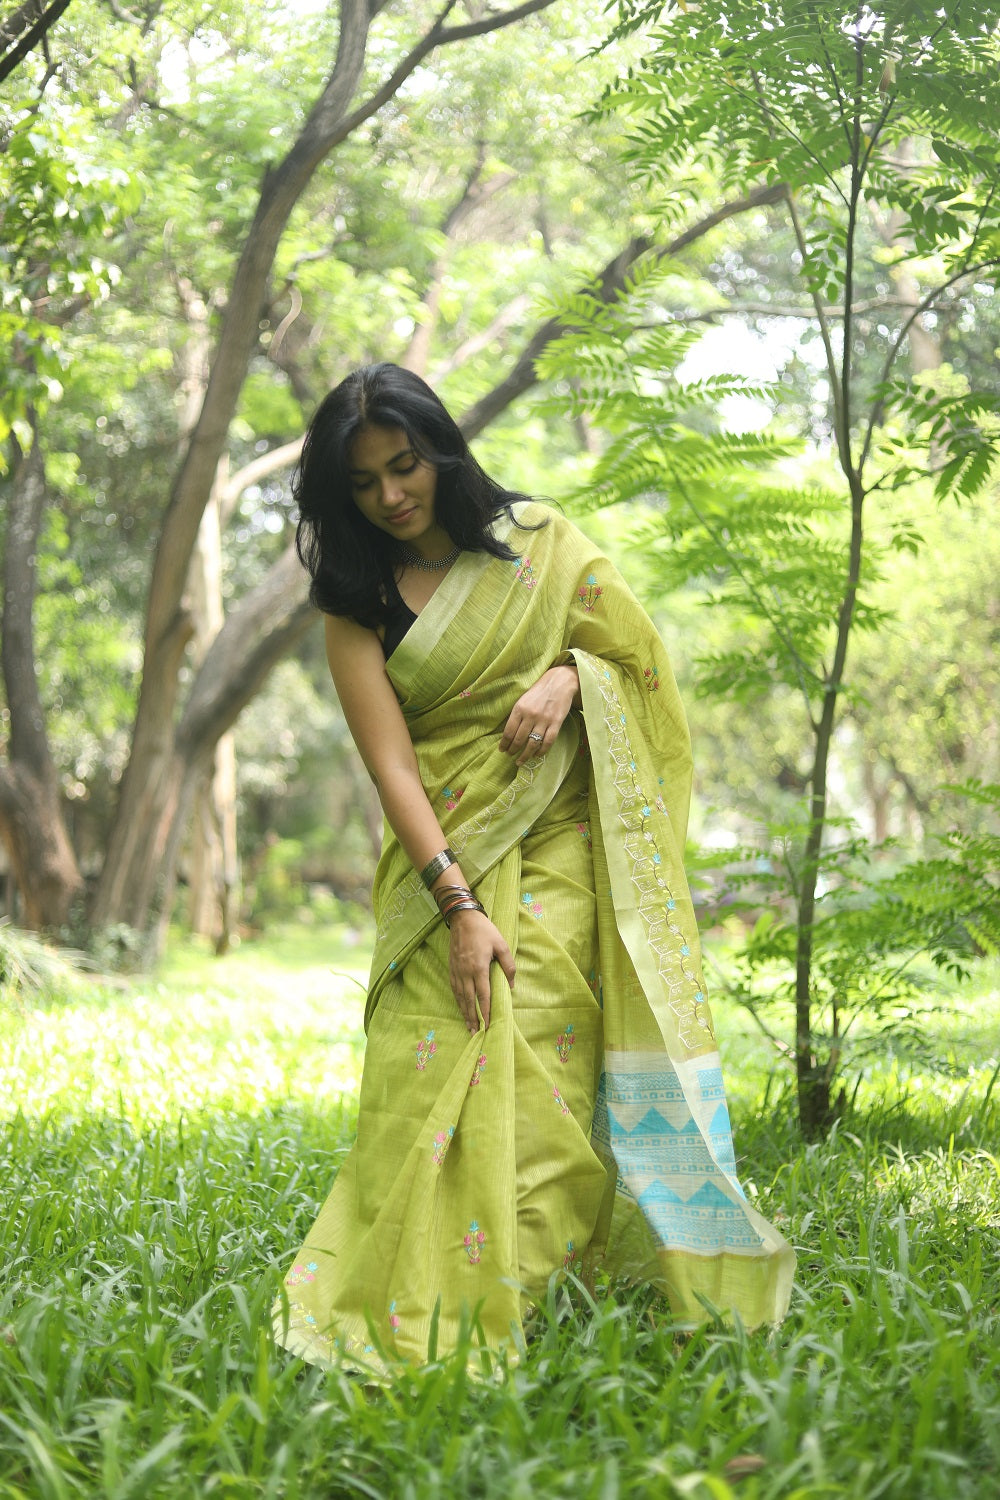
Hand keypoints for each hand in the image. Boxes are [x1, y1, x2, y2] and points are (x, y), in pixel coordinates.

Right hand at [447, 909, 514, 1032]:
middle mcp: (465, 973)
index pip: (483, 996)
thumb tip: (511, 985)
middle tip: (477, 1034)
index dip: (486, 1012)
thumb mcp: (502, 944)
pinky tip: (461, 1008)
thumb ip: (508, 965)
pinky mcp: (452, 968)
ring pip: (460, 997)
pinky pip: (454, 989)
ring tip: (469, 1026)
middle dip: (473, 1018)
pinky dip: (458, 1001)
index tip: (488, 1026)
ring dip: (464, 1013)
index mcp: (478, 968)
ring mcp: (457, 971)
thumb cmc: (485, 931)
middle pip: (469, 1001)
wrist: (463, 919)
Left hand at [499, 665, 580, 765]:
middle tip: (510, 756)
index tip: (502, 750)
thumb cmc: (539, 691)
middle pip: (519, 739)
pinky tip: (537, 755)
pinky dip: (541, 751)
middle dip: (513, 750)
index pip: (509, 731)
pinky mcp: (556, 723)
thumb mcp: (523, 699)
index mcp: (519, 708)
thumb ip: (517, 715)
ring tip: (521, 760)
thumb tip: (509, 733)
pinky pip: (548, 742)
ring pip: (532, 744)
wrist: (560, 682)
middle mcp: (530, 715)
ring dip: (525, 755)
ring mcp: (544, 720)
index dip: (504, 743)